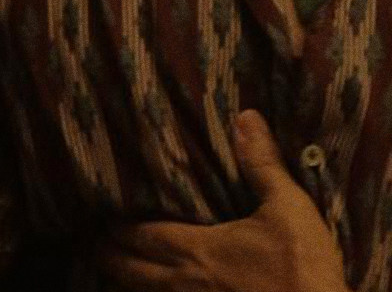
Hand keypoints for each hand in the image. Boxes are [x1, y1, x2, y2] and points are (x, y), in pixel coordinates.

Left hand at [100, 110, 350, 291]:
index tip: (95, 214)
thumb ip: (262, 165)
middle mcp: (184, 284)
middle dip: (105, 255)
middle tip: (89, 241)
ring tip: (112, 268)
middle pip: (128, 271)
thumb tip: (245, 118)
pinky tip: (158, 291)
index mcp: (198, 250)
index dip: (113, 228)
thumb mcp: (289, 208)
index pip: (140, 236)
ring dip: (123, 280)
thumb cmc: (302, 268)